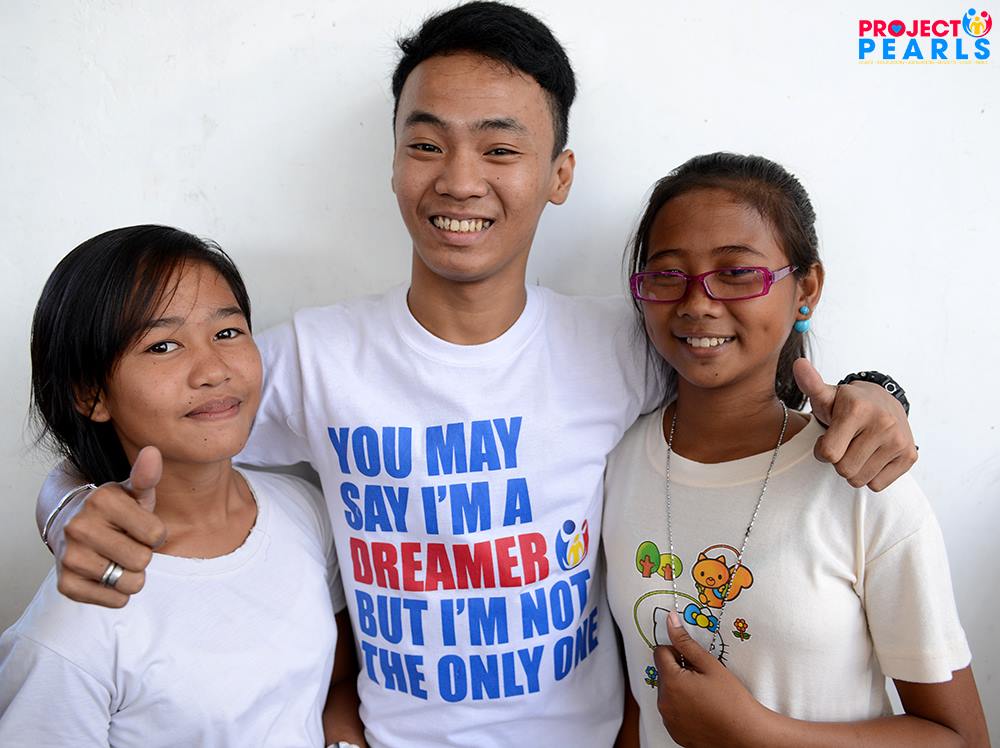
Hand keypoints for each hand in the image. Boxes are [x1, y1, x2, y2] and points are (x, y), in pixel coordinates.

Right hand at [56, 446, 166, 606]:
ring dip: (132, 576)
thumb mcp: (132, 491)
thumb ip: (147, 476)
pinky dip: (118, 594)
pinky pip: (115, 601)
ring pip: (130, 584)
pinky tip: (106, 574)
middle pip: (143, 560)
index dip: (155, 534)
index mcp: (102, 500)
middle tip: (126, 543)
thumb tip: (153, 452)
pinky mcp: (66, 584)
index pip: (156, 535)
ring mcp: (70, 556)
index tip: (140, 527)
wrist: (69, 525)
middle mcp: (80, 527)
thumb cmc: (114, 510)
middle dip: (143, 554)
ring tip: (117, 558)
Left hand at [655, 612, 769, 747]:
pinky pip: (672, 711)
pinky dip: (682, 707)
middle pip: (663, 673)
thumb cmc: (732, 701)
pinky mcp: (674, 732)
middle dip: (679, 671)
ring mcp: (668, 719)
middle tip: (703, 678)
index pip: (660, 652)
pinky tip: (702, 709)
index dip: (676, 651)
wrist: (746, 735)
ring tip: (705, 695)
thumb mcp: (709, 665)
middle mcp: (664, 702)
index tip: (692, 659)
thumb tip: (671, 622)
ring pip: (667, 692)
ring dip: (680, 689)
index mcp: (671, 682)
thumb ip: (686, 642)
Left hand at [792, 359, 916, 490]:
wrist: (883, 402)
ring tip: (857, 449)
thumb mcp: (826, 395)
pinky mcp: (909, 456)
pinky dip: (870, 475)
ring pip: (860, 479)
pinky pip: (878, 485)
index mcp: (857, 410)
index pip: (829, 454)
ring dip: (853, 470)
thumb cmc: (846, 404)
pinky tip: (871, 456)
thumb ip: (810, 384)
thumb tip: (798, 364)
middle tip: (844, 444)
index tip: (827, 439)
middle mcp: (883, 424)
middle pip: (844, 469)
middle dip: (838, 461)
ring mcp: (899, 441)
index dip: (822, 451)